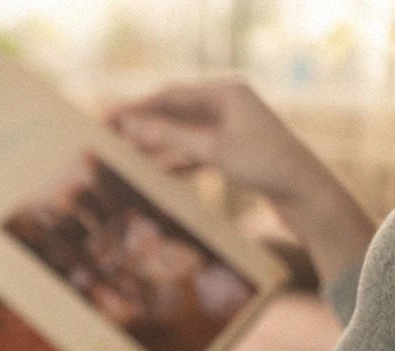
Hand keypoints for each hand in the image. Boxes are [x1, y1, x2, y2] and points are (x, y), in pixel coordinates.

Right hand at [110, 79, 312, 199]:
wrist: (306, 194)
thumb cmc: (265, 164)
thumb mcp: (212, 148)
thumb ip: (170, 137)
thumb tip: (131, 126)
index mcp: (226, 93)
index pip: (171, 95)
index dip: (138, 107)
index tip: (109, 118)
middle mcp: (229, 106)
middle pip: (176, 113)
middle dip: (144, 127)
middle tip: (111, 138)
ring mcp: (232, 129)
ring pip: (184, 135)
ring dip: (157, 146)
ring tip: (128, 157)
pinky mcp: (235, 153)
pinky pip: (197, 153)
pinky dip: (177, 162)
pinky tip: (158, 175)